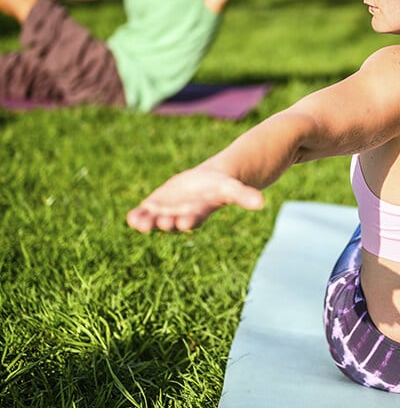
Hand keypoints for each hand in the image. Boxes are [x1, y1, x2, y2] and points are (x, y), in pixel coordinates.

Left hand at [126, 165, 264, 232]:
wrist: (204, 184)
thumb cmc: (220, 186)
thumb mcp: (232, 188)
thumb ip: (245, 197)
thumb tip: (262, 204)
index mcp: (200, 211)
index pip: (195, 217)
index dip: (189, 219)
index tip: (184, 222)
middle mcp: (181, 215)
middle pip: (172, 221)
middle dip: (167, 223)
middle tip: (163, 223)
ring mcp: (167, 212)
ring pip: (155, 220)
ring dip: (147, 222)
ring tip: (139, 223)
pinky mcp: (155, 206)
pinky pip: (144, 213)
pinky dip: (137, 216)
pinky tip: (131, 218)